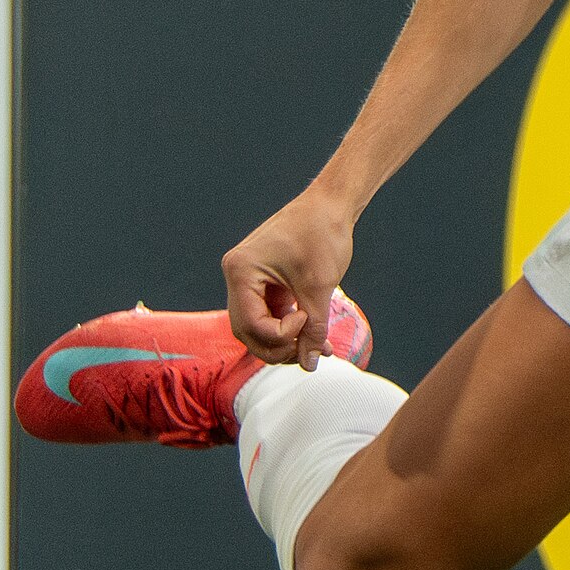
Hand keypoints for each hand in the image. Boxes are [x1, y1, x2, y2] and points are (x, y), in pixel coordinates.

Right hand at [223, 188, 356, 369]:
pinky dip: (289, 327)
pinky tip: (314, 337)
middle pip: (248, 330)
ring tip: (315, 347)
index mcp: (241, 270)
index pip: (250, 323)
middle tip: (309, 351)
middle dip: (278, 347)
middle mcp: (237, 275)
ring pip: (258, 327)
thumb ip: (313, 329)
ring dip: (285, 341)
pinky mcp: (263, 282)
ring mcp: (248, 279)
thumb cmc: (322, 233)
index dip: (280, 334)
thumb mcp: (319, 286)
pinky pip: (270, 314)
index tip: (306, 318)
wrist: (331, 203)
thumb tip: (309, 365)